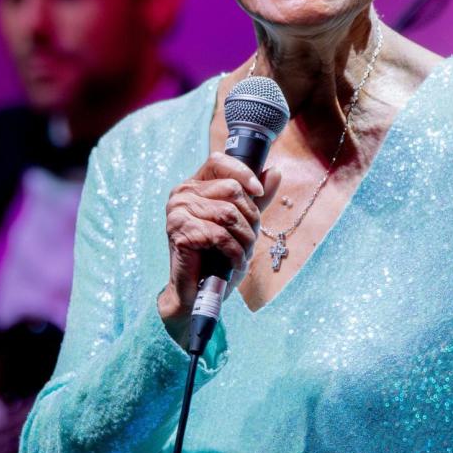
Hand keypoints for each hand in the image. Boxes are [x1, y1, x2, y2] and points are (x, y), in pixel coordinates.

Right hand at [158, 152, 280, 340]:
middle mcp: (182, 194)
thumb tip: (275, 171)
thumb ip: (255, 198)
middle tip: (248, 239)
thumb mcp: (241, 224)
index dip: (243, 173)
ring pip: (230, 214)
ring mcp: (178, 212)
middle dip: (250, 218)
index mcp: (194, 186)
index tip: (258, 192)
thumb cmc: (216, 257)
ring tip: (242, 253)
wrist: (195, 292)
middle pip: (231, 189)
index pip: (219, 161)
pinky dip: (235, 252)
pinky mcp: (181, 232)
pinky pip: (221, 235)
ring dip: (245, 238)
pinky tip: (234, 262)